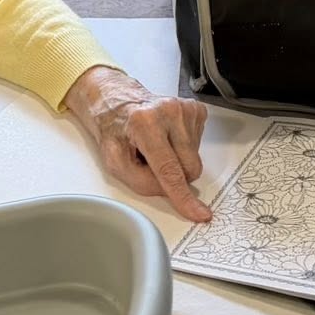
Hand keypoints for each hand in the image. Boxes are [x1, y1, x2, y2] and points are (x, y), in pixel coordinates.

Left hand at [63, 66, 211, 221]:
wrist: (119, 102)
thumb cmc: (116, 130)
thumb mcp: (114, 162)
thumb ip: (141, 182)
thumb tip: (170, 192)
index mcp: (144, 123)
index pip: (169, 170)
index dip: (183, 195)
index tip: (198, 213)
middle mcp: (168, 111)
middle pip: (189, 168)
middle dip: (175, 175)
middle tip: (152, 161)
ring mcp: (184, 108)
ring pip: (195, 159)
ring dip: (178, 160)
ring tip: (157, 145)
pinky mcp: (195, 109)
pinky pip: (199, 146)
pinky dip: (184, 148)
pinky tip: (168, 137)